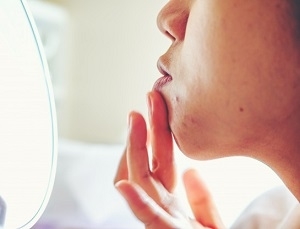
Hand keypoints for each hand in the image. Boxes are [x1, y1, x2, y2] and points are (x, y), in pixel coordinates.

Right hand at [114, 91, 224, 228]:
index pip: (161, 165)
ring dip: (136, 152)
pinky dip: (137, 205)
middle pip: (150, 166)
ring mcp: (167, 225)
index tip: (155, 109)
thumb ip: (202, 199)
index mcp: (177, 204)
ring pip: (144, 185)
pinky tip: (124, 184)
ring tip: (135, 120)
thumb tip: (193, 172)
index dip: (157, 136)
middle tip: (145, 102)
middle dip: (146, 132)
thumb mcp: (214, 220)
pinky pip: (153, 223)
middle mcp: (167, 210)